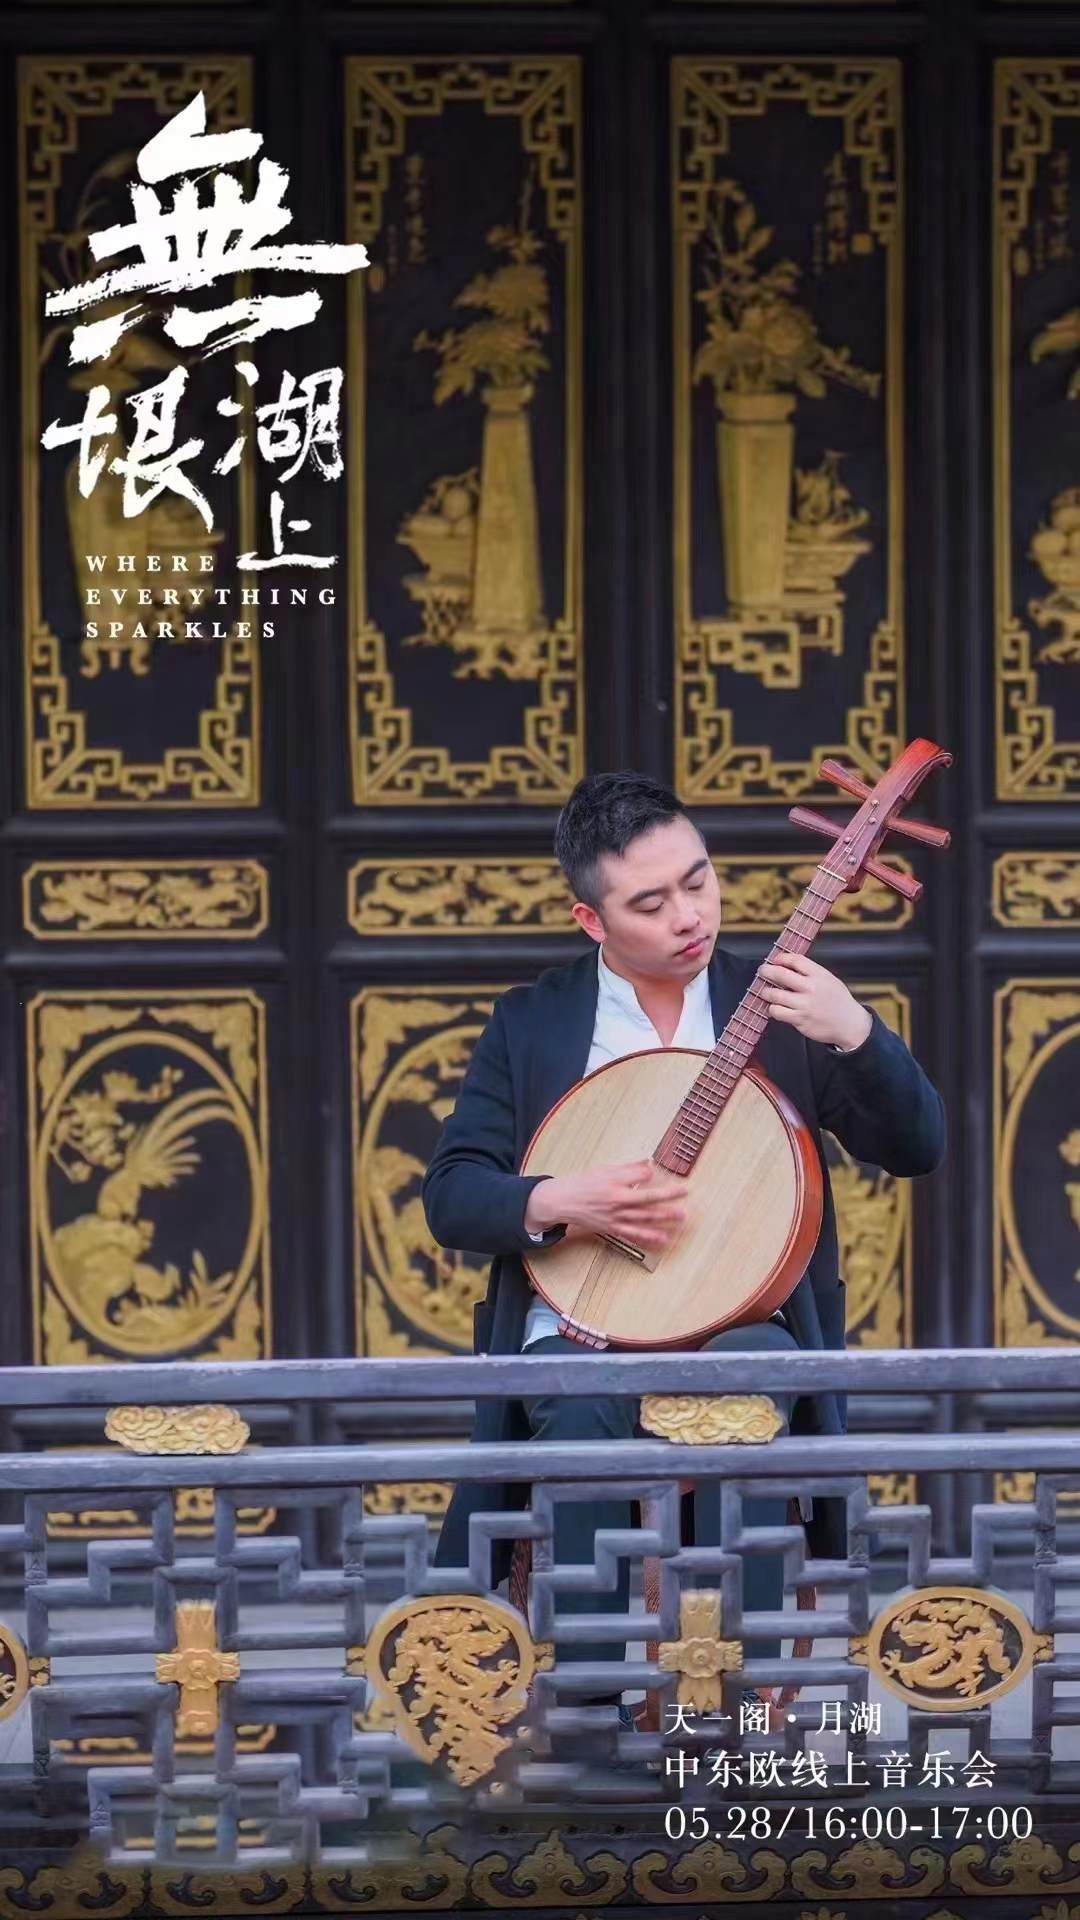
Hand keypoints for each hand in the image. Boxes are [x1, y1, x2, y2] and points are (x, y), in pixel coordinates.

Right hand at [524, 1157, 687, 1250]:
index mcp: (614, 1184)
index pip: (639, 1178)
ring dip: (664, 1217)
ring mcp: (616, 1217)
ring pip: (643, 1218)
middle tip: (684, 1193)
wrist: (562, 1202)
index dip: (648, 1174)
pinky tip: (663, 1238)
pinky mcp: (613, 1228)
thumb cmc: (582, 1184)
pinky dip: (648, 1237)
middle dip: (667, 1196)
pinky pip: (633, 1234)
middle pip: (647, 1199)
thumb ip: (628, 1168)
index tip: (654, 1171)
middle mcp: (617, 1202)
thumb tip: (648, 1163)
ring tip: (681, 1216)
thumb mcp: (604, 1169)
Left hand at [756, 953, 872, 1050]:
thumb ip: (810, 972)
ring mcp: (804, 1005)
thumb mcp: (829, 979)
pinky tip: (776, 1007)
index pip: (795, 960)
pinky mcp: (800, 1020)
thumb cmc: (838, 1001)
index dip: (781, 958)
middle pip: (781, 974)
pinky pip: (777, 1012)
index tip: (775, 960)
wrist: (850, 1024)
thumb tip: (787, 965)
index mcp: (819, 975)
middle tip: (762, 971)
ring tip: (766, 992)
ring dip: (766, 992)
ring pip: (774, 995)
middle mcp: (811, 988)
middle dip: (766, 971)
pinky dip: (773, 1009)